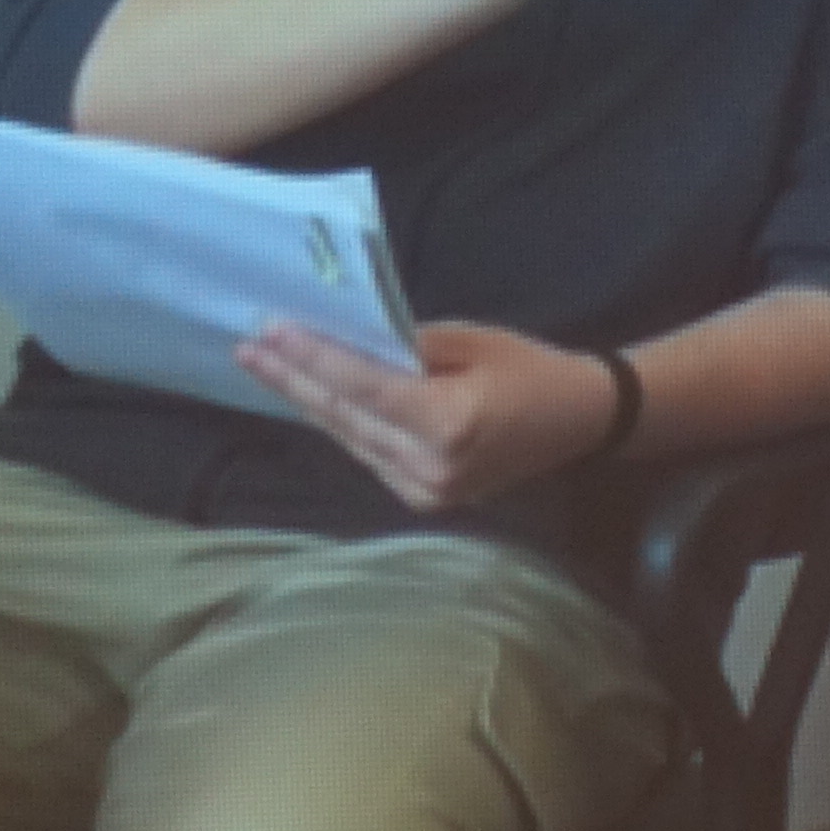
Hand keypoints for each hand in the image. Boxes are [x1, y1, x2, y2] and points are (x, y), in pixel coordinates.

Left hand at [235, 319, 623, 512]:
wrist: (581, 421)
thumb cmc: (532, 369)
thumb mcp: (471, 340)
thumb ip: (407, 346)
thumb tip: (349, 342)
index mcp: (448, 423)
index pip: (362, 388)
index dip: (312, 359)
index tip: (270, 333)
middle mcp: (430, 466)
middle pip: (345, 417)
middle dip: (293, 380)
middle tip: (249, 348)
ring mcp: (425, 490)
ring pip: (350, 439)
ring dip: (309, 402)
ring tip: (268, 368)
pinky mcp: (424, 498)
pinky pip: (368, 454)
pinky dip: (341, 423)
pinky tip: (313, 397)